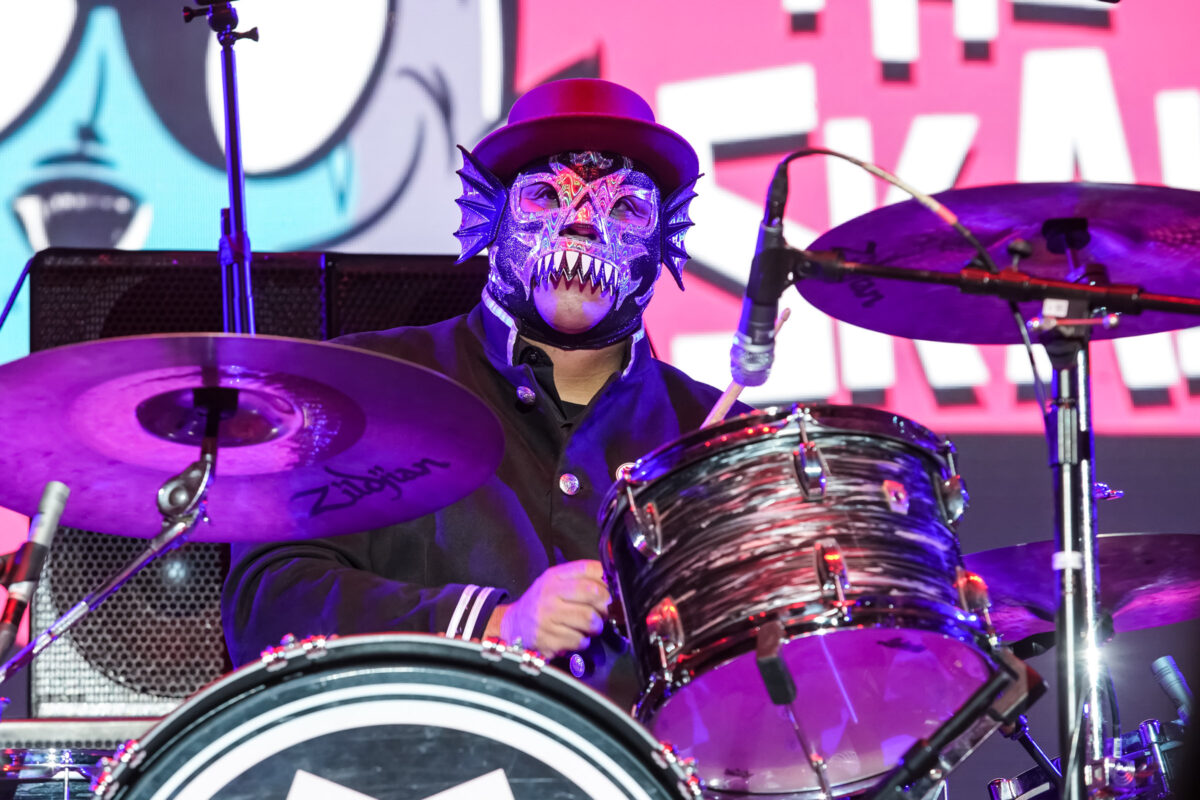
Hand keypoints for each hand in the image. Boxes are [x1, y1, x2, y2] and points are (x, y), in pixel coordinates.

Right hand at [486, 560, 609, 656]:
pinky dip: (582, 641)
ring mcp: (547, 617)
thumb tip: (613, 581)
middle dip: (604, 606)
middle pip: (594, 594)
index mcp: (555, 576)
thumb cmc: (542, 604)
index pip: (590, 569)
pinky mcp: (548, 639)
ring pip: (590, 619)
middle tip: (601, 613)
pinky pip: (580, 640)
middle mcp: (550, 594)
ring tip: (587, 627)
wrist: (513, 625)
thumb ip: (580, 579)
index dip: (607, 580)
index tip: (609, 591)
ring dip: (595, 627)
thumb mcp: (555, 583)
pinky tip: (573, 637)